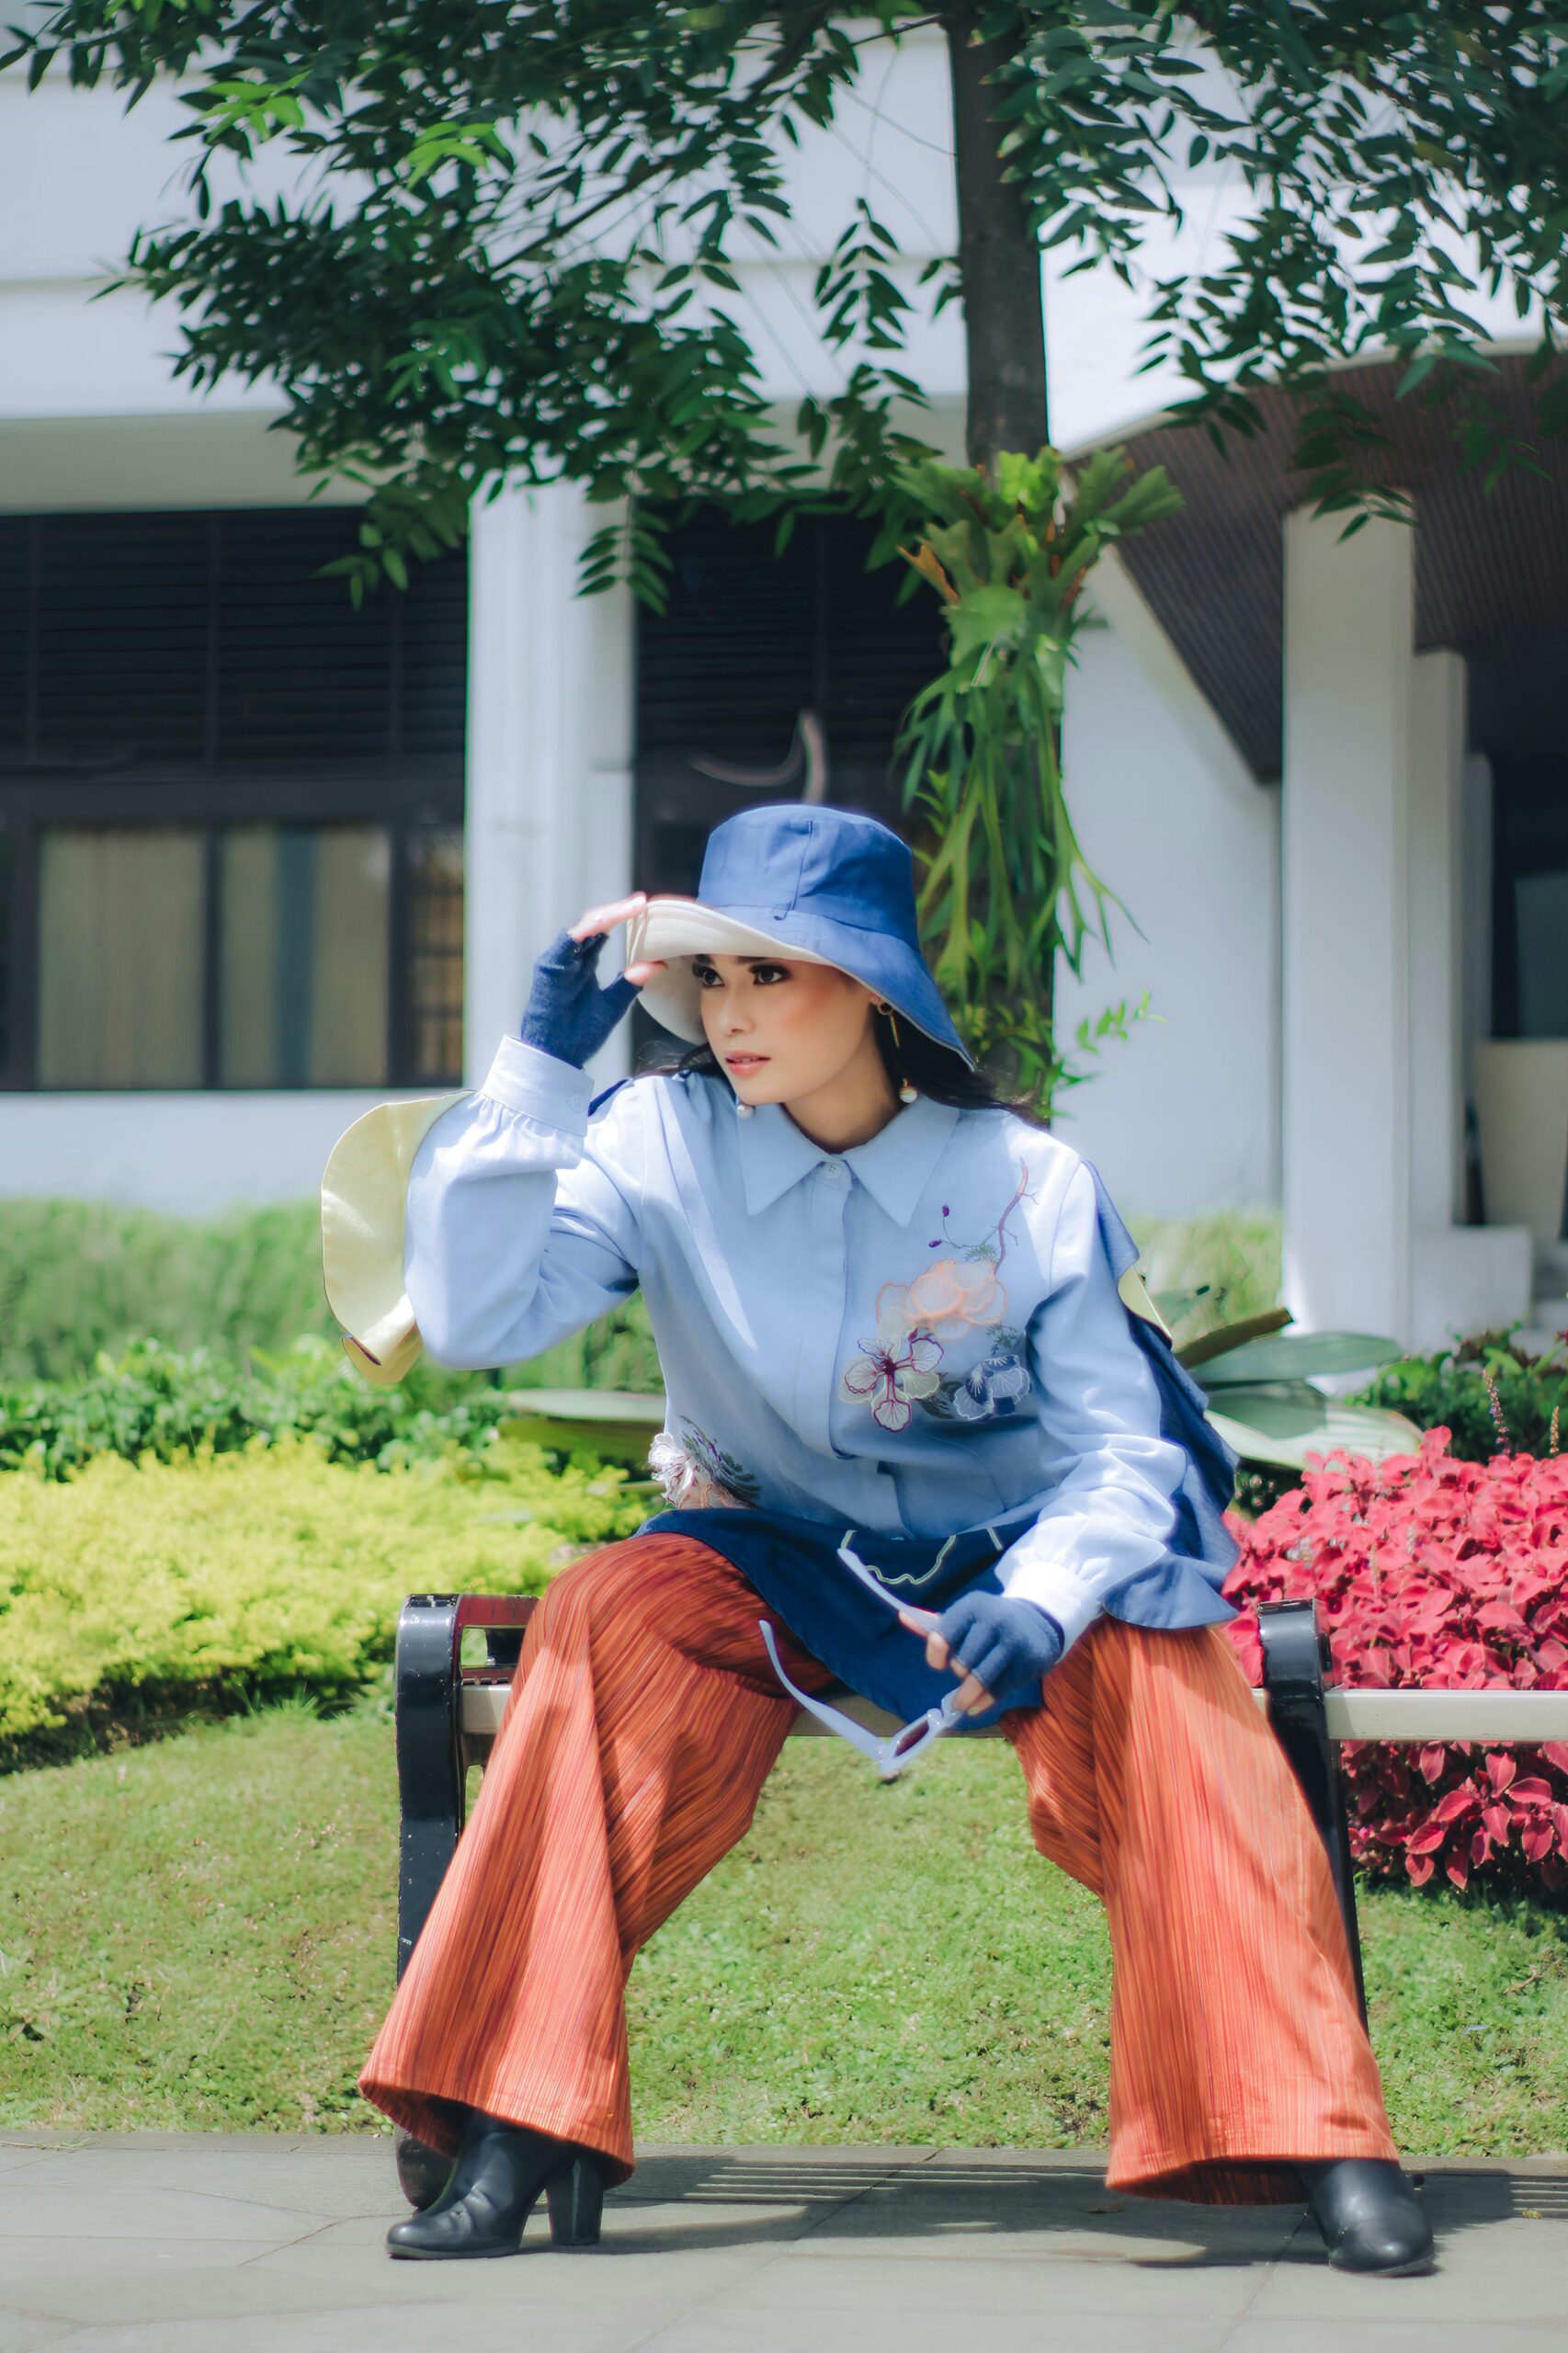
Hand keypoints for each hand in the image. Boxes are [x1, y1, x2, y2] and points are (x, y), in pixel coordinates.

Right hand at [520, 893, 666, 1069]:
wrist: (557, 1055)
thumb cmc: (580, 1032)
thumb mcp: (614, 1003)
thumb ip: (632, 981)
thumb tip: (660, 964)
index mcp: (583, 965)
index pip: (602, 933)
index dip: (621, 919)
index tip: (644, 909)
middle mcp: (570, 958)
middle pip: (594, 924)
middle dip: (618, 911)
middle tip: (641, 902)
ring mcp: (558, 960)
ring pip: (583, 927)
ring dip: (608, 914)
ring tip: (631, 907)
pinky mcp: (549, 966)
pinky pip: (570, 941)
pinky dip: (589, 929)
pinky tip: (609, 921)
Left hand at [898, 1591, 1063, 1715]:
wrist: (1035, 1623)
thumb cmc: (988, 1624)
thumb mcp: (964, 1618)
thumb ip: (933, 1624)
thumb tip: (902, 1615)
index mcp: (973, 1606)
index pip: (943, 1633)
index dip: (936, 1654)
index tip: (938, 1664)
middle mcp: (994, 1620)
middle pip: (963, 1660)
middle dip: (958, 1672)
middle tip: (961, 1674)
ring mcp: (1014, 1640)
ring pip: (981, 1677)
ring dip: (967, 1695)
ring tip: (960, 1704)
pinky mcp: (1029, 1660)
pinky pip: (1001, 1688)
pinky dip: (985, 1702)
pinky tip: (976, 1706)